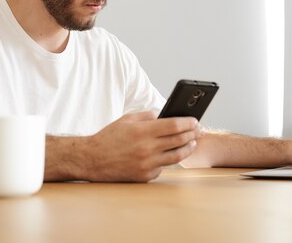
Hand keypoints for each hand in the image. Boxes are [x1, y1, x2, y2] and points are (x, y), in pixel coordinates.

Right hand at [82, 111, 201, 181]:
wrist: (92, 160)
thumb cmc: (109, 137)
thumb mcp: (127, 119)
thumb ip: (147, 116)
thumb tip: (164, 115)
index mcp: (143, 131)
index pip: (174, 126)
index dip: (188, 123)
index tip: (195, 121)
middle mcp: (147, 148)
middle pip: (179, 140)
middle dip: (192, 134)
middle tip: (199, 131)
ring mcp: (147, 164)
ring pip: (176, 156)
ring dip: (188, 148)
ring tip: (192, 143)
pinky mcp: (145, 176)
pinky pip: (163, 167)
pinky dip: (168, 160)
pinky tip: (170, 154)